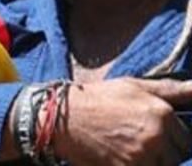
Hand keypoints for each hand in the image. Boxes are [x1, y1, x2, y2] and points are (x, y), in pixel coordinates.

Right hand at [54, 77, 191, 165]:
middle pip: (175, 156)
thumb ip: (170, 89)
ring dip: (149, 161)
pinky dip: (135, 165)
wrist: (65, 116)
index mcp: (160, 112)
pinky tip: (120, 156)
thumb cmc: (99, 98)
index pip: (184, 138)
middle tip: (135, 140)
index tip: (147, 132)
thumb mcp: (133, 85)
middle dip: (161, 152)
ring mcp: (142, 156)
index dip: (168, 137)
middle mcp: (156, 135)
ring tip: (127, 148)